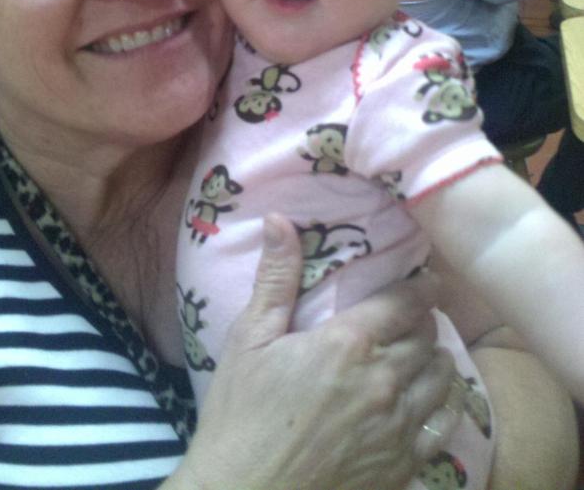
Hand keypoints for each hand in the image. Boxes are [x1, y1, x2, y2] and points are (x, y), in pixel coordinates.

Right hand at [173, 213, 455, 489]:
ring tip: (425, 351)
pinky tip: (434, 397)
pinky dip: (445, 403)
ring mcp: (397, 426)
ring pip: (441, 378)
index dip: (422, 287)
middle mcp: (383, 380)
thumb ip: (275, 278)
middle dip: (423, 320)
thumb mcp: (249, 339)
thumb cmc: (241, 413)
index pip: (405, 302)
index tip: (427, 280)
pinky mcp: (402, 465)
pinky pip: (443, 425)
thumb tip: (279, 220)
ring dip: (436, 358)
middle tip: (413, 315)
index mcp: (348, 343)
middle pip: (426, 337)